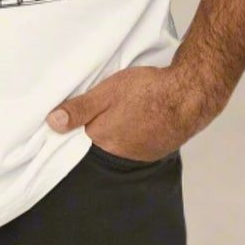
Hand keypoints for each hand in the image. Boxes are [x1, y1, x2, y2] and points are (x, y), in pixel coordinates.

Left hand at [45, 65, 227, 161]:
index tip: (73, 115)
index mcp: (104, 140)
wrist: (191, 94)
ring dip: (117, 130)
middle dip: (97, 127)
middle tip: (102, 108)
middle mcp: (120, 153)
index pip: (79, 138)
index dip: (75, 125)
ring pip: (119, 143)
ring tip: (121, 111)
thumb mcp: (108, 91)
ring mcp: (141, 154)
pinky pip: (137, 144)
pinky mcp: (156, 150)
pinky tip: (138, 117)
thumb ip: (80, 108)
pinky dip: (134, 133)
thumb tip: (52, 123)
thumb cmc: (148, 90)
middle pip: (99, 141)